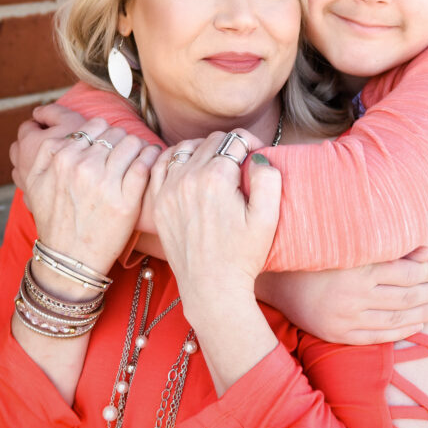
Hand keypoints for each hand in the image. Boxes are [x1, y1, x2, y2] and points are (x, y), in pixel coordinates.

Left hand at [10, 104, 86, 190]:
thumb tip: (37, 112)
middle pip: (19, 147)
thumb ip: (53, 112)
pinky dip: (35, 181)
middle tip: (52, 142)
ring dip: (30, 162)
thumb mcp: (71, 121)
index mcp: (29, 142)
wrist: (86, 191)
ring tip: (49, 161)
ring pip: (20, 167)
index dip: (42, 123)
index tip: (55, 127)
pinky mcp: (32, 199)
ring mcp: (25, 183)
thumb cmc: (82, 152)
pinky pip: (28, 187)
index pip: (28, 126)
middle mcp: (21, 163)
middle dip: (32, 142)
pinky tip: (49, 180)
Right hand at [23, 116, 159, 297]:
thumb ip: (45, 152)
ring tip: (139, 155)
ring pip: (132, 143)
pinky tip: (152, 159)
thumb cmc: (54, 220)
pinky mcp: (126, 199)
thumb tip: (58, 128)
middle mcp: (82, 165)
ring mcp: (105, 182)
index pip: (95, 126)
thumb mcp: (34, 183)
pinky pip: (145, 163)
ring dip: (138, 146)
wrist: (69, 259)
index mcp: (61, 157)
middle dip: (121, 140)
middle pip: (115, 132)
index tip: (109, 144)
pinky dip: (152, 156)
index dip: (105, 133)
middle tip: (125, 152)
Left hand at [150, 131, 280, 321]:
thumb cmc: (242, 255)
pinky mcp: (159, 202)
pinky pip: (162, 164)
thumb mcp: (267, 218)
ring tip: (218, 165)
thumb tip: (258, 155)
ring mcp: (169, 189)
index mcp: (216, 178)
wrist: (211, 288)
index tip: (257, 159)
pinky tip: (189, 166)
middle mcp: (188, 178)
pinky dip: (176, 158)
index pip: (236, 139)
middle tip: (241, 165)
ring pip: (187, 147)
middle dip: (230, 146)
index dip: (252, 144)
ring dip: (204, 149)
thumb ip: (268, 179)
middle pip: (212, 140)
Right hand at [258, 246, 427, 344]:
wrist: (274, 279)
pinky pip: (378, 337)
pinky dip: (401, 332)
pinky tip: (418, 325)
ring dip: (424, 314)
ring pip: (395, 319)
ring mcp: (346, 318)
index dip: (424, 271)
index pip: (402, 272)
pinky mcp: (338, 334)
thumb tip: (426, 253)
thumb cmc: (314, 254)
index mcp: (355, 268)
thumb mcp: (349, 245)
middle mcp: (353, 296)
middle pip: (404, 297)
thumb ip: (388, 249)